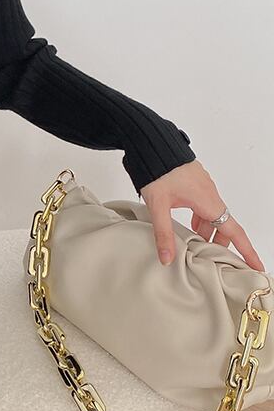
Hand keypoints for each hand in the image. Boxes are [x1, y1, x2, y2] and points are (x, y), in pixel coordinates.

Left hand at [140, 160, 265, 270]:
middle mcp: (210, 195)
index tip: (257, 266)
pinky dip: (200, 219)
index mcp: (208, 201)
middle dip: (220, 244)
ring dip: (207, 231)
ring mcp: (203, 188)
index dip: (246, 250)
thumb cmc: (157, 171)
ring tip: (195, 247)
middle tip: (213, 262)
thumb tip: (167, 258)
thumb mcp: (158, 206)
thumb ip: (163, 233)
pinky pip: (204, 206)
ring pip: (211, 215)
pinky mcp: (195, 183)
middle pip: (222, 226)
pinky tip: (187, 226)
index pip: (234, 231)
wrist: (153, 144)